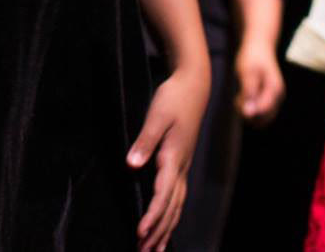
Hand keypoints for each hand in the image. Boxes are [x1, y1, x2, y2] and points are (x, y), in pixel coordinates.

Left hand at [128, 62, 207, 251]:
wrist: (193, 87)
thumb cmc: (173, 100)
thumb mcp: (156, 117)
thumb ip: (144, 142)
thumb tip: (131, 165)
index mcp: (174, 158)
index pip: (163, 195)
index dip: (152, 216)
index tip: (140, 233)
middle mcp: (181, 168)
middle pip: (171, 208)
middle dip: (159, 232)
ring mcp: (183, 167)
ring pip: (176, 206)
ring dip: (165, 229)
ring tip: (155, 250)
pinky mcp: (180, 164)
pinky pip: (177, 197)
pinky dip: (171, 215)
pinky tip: (166, 226)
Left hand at [234, 41, 284, 126]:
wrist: (259, 46)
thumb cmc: (251, 57)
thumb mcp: (247, 72)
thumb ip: (248, 92)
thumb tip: (248, 113)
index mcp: (274, 90)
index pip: (263, 112)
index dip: (248, 111)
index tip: (236, 100)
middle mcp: (278, 97)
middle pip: (263, 119)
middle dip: (248, 114)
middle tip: (237, 99)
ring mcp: (275, 99)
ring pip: (261, 119)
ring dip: (247, 113)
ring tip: (239, 98)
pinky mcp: (269, 99)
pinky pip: (259, 113)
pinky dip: (249, 109)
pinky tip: (242, 98)